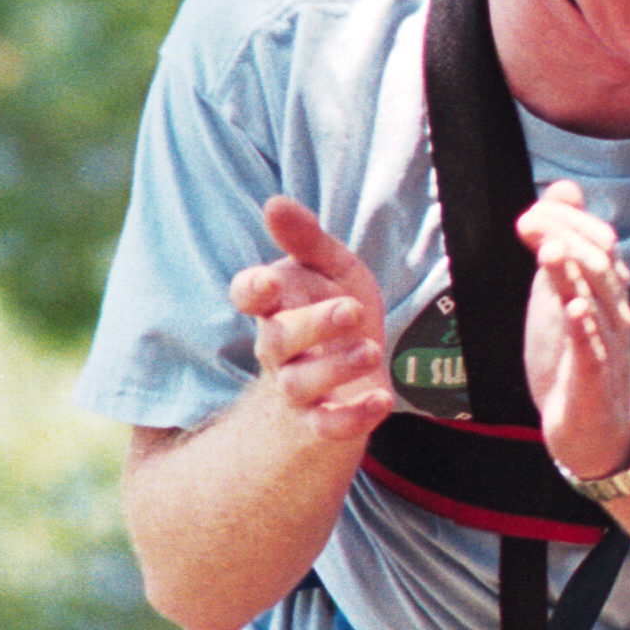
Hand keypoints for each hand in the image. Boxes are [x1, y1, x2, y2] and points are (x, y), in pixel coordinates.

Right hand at [230, 196, 393, 442]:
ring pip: (299, 384)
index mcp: (277, 305)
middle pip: (279, 340)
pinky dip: (352, 418)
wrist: (351, 377)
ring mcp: (297, 389)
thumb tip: (274, 203)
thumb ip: (307, 240)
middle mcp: (279, 348)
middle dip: (313, 324)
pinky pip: (326, 427)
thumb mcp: (330, 270)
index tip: (271, 283)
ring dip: (335, 368)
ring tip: (372, 350)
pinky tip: (382, 402)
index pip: (247, 296)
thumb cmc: (335, 313)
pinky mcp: (321, 423)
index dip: (253, 291)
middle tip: (351, 310)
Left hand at [516, 181, 629, 479]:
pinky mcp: (592, 381)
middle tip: (528, 224)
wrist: (591, 429)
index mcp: (606, 292)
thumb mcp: (561, 296)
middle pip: (602, 265)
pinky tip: (572, 309)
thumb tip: (562, 191)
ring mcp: (606, 347)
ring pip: (599, 304)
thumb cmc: (575, 358)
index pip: (600, 243)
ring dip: (574, 276)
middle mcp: (613, 314)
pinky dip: (584, 329)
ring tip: (550, 253)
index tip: (530, 215)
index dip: (568, 223)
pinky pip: (594, 352)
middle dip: (567, 239)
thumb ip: (561, 248)